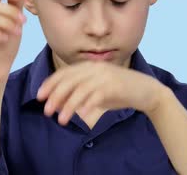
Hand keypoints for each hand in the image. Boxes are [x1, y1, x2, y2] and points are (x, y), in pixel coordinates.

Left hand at [36, 62, 165, 124]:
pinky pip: (96, 96)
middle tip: (46, 111)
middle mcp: (96, 68)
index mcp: (90, 66)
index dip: (50, 83)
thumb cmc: (121, 91)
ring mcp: (106, 76)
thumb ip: (81, 94)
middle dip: (55, 96)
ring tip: (62, 120)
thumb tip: (60, 105)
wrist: (147, 91)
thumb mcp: (98, 91)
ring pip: (80, 90)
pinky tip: (82, 116)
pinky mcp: (115, 86)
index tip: (39, 96)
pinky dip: (87, 106)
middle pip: (69, 81)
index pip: (64, 73)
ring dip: (68, 105)